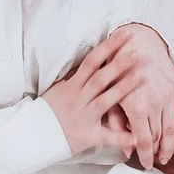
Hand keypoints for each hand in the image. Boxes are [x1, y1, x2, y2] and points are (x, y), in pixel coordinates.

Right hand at [42, 26, 157, 159]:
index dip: (107, 47)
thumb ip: (75, 76)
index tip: (122, 35)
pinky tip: (136, 137)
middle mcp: (78, 99)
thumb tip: (91, 60)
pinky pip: (105, 137)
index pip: (91, 62)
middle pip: (100, 78)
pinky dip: (120, 138)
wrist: (33, 134)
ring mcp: (83, 117)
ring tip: (140, 76)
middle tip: (136, 51)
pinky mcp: (87, 136)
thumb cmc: (48, 111)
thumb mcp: (58, 89)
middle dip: (118, 64)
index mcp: (72, 86)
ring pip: (105, 101)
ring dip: (122, 89)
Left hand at [95, 23, 173, 169]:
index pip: (143, 140)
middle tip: (154, 162)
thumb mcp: (111, 95)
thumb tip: (126, 149)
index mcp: (136, 106)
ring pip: (173, 131)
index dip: (144, 155)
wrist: (139, 42)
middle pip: (159, 138)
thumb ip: (117, 123)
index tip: (145, 164)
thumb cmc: (119, 69)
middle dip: (157, 153)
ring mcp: (169, 98)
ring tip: (168, 158)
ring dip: (171, 148)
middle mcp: (155, 103)